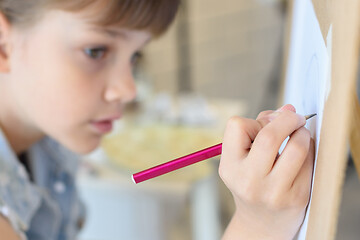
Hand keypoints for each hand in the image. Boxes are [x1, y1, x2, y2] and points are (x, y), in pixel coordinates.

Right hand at [219, 104, 314, 239]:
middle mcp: (249, 180)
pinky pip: (309, 161)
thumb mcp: (241, 160)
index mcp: (229, 167)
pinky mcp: (296, 197)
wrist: (261, 223)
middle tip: (294, 117)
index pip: (237, 126)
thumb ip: (259, 129)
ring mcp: (274, 191)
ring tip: (299, 135)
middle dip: (286, 119)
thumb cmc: (251, 183)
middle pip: (269, 135)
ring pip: (297, 146)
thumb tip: (287, 109)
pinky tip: (302, 154)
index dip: (253, 121)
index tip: (262, 126)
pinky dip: (309, 149)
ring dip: (301, 133)